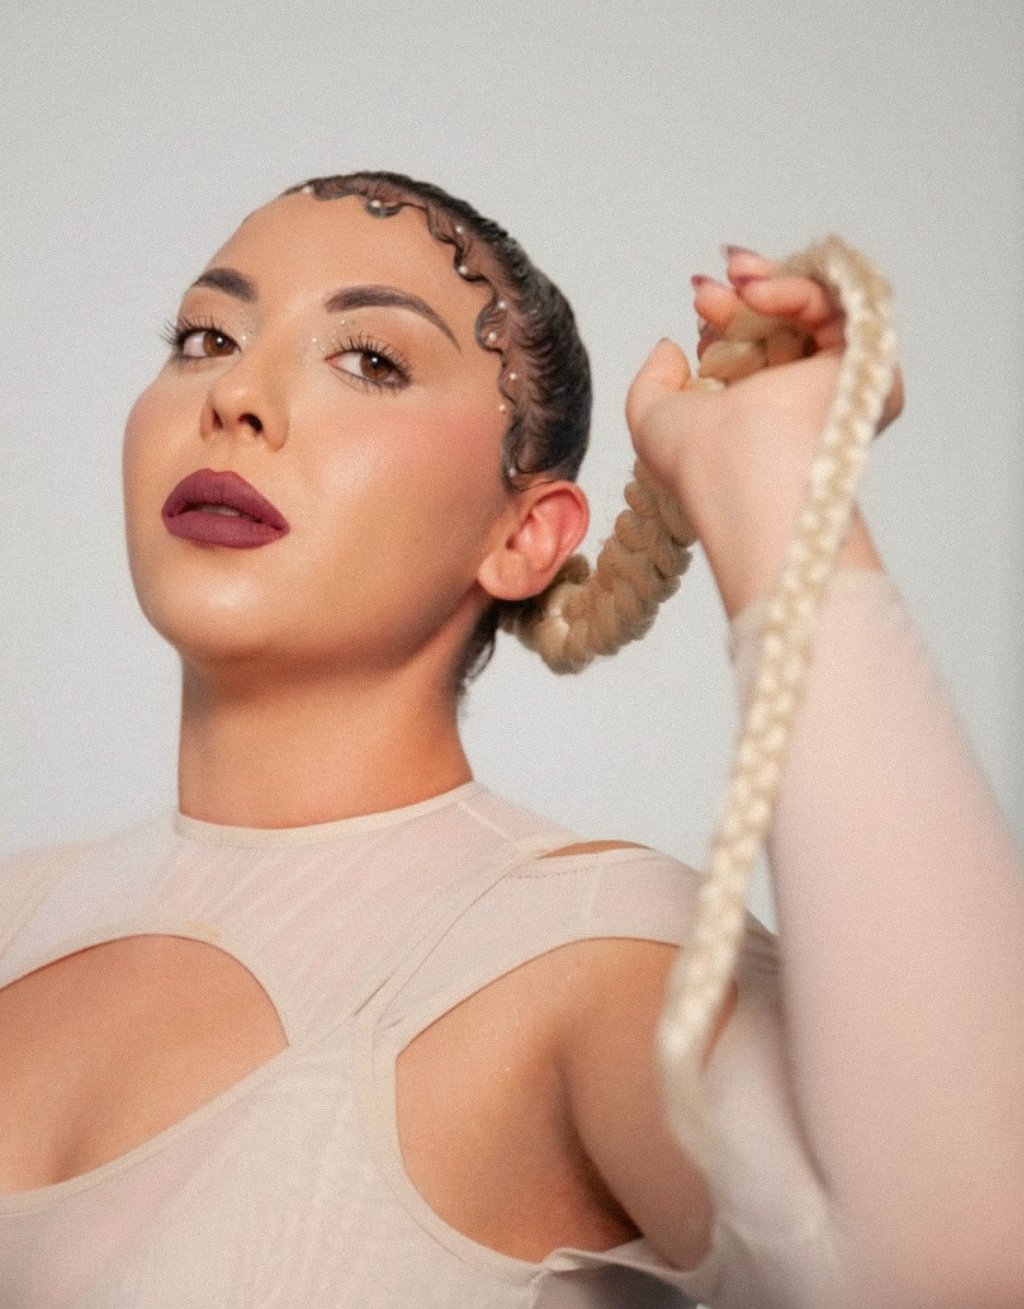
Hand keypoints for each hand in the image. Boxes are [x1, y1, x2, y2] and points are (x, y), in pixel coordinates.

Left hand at [625, 246, 902, 616]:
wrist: (742, 470)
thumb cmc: (695, 460)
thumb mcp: (651, 416)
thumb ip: (653, 381)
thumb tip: (670, 347)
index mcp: (758, 412)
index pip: (755, 345)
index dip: (728, 314)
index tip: (701, 300)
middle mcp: (798, 398)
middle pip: (785, 322)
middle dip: (745, 294)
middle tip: (710, 290)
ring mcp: (833, 382)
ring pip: (814, 309)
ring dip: (770, 283)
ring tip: (736, 280)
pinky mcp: (862, 366)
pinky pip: (840, 308)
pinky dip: (797, 290)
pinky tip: (757, 293)